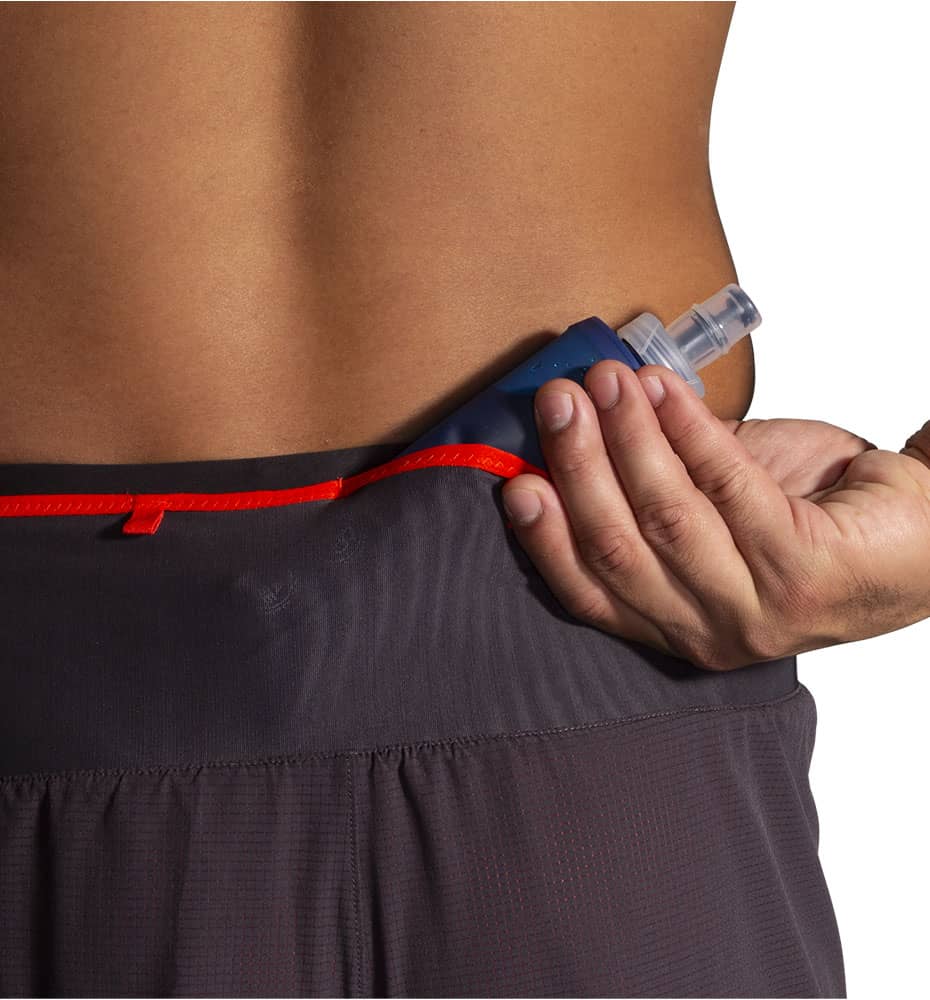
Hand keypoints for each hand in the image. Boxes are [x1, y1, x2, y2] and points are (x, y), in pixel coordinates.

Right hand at [500, 360, 929, 669]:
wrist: (918, 532)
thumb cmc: (809, 520)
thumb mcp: (712, 511)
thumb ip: (657, 483)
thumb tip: (591, 418)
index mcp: (675, 622)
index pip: (589, 591)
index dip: (546, 537)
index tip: (515, 477)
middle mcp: (709, 631)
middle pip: (617, 548)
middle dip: (579, 466)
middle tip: (559, 399)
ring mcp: (758, 610)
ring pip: (667, 517)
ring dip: (629, 438)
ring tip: (609, 381)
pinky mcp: (804, 573)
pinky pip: (729, 487)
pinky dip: (690, 430)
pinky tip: (664, 390)